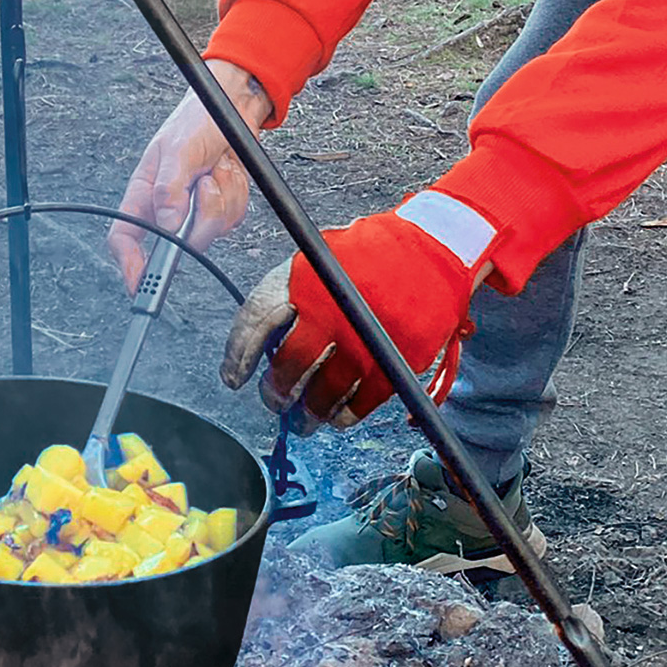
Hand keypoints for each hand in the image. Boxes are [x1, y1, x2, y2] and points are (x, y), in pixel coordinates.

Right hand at [108, 61, 272, 292]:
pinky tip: (229, 171)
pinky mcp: (218, 207)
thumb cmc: (196, 119)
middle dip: (201, 217)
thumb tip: (168, 225)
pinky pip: (231, 219)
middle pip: (178, 242)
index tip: (140, 283)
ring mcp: (194, 209)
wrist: (234, 106)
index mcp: (144, 193)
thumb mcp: (179, 150)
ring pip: (210, 231)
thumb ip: (170, 188)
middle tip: (207, 185)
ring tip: (218, 169)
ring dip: (223, 198)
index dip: (129, 264)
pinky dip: (236, 194)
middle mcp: (167, 206)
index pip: (126, 237)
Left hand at [219, 207, 486, 429]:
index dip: (238, 355)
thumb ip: (291, 295)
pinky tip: (336, 417)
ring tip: (303, 420)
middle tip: (274, 400)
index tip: (233, 378)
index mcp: (305, 277)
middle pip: (289, 364)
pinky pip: (361, 402)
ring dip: (308, 412)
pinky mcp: (395, 360)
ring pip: (323, 392)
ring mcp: (364, 338)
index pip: (256, 320)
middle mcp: (331, 308)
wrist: (433, 247)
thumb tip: (261, 345)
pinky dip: (345, 415)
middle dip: (275, 391)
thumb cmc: (369, 256)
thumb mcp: (320, 258)